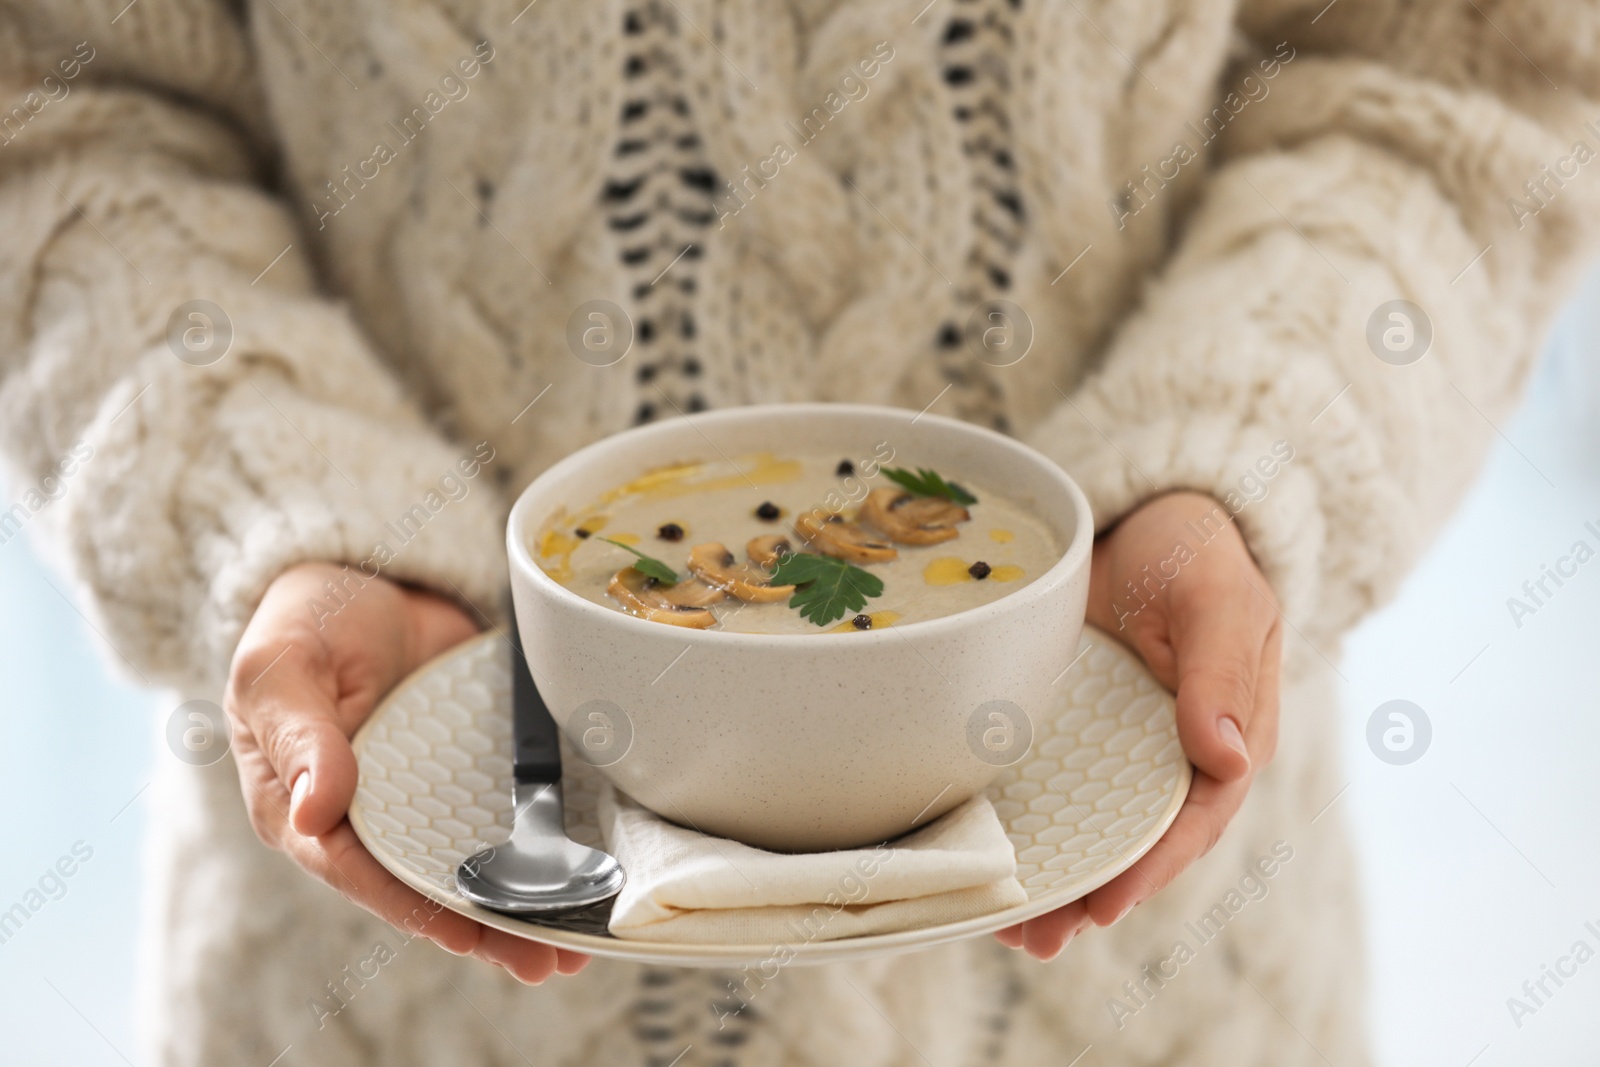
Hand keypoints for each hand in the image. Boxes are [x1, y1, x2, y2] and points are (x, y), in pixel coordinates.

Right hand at [225, 562, 589, 983]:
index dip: (412, 904)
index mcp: (302, 807)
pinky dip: (541, 845)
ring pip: (469, 865)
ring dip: (521, 905)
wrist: (365, 575)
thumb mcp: (283, 670)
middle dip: (485, 925)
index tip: (466, 930)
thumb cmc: (303, 622)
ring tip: (576, 942)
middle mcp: (364, 817)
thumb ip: (300, 736)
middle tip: (547, 957)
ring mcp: (419, 798)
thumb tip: (317, 810)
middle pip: (423, 886)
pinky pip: (502, 815)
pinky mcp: (466, 772)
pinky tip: (584, 871)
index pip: (357, 869)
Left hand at [994, 492, 1281, 959]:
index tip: (1107, 904)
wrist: (1145, 513)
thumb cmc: (1195, 550)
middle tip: (1036, 937)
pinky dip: (1023, 824)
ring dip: (1051, 878)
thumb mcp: (1219, 595)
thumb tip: (1227, 755)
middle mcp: (1171, 755)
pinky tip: (981, 858)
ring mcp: (1118, 746)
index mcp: (1228, 734)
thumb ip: (1222, 668)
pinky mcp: (1071, 729)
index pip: (1193, 818)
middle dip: (1089, 895)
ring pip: (1089, 826)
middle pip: (1135, 841)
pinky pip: (1049, 785)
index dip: (1152, 865)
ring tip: (1000, 928)